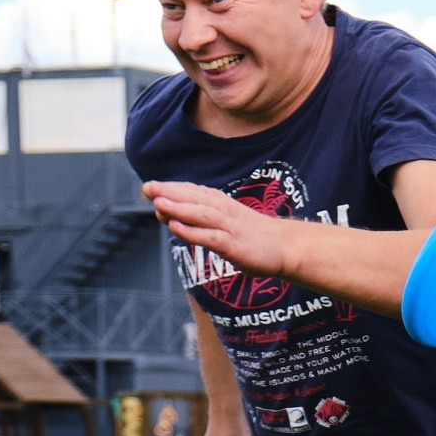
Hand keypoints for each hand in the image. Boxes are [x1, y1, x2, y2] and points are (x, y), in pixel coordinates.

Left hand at [145, 182, 305, 280]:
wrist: (288, 248)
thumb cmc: (255, 237)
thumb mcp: (228, 225)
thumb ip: (200, 222)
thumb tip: (170, 219)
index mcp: (224, 204)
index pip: (195, 192)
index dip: (173, 188)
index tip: (151, 187)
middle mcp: (225, 212)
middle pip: (195, 199)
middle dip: (170, 193)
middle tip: (147, 187)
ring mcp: (230, 228)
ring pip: (201, 214)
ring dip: (178, 208)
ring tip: (157, 203)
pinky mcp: (234, 245)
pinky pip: (210, 237)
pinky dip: (191, 231)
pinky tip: (175, 227)